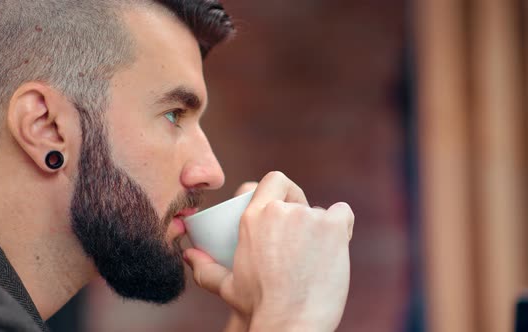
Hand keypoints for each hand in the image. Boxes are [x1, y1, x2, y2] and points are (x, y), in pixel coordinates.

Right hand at [184, 172, 353, 330]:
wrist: (291, 322)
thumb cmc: (260, 307)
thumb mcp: (227, 286)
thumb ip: (206, 268)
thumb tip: (188, 255)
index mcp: (253, 218)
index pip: (271, 181)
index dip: (279, 189)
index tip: (282, 206)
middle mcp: (280, 211)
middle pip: (296, 197)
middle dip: (300, 212)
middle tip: (300, 238)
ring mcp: (308, 216)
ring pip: (320, 210)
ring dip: (319, 227)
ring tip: (316, 254)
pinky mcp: (333, 227)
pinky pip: (343, 213)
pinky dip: (342, 225)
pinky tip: (336, 244)